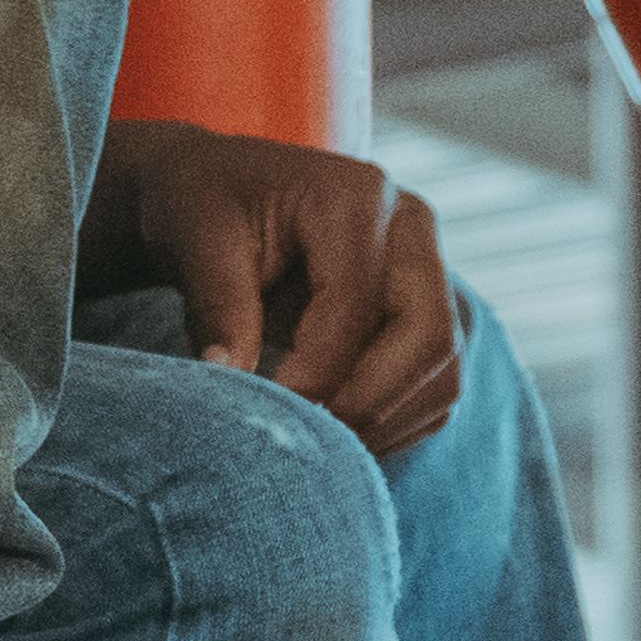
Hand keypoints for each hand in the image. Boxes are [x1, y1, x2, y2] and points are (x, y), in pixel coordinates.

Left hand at [94, 118, 463, 457]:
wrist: (222, 196)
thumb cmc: (207, 205)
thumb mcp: (197, 239)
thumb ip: (219, 307)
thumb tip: (228, 376)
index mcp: (357, 196)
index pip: (358, 301)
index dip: (318, 368)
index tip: (270, 409)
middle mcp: (411, 229)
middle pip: (430, 336)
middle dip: (368, 403)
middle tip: (304, 441)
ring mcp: (431, 273)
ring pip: (443, 371)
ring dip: (384, 423)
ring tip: (312, 444)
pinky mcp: (430, 314)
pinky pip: (436, 389)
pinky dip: (393, 426)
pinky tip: (333, 434)